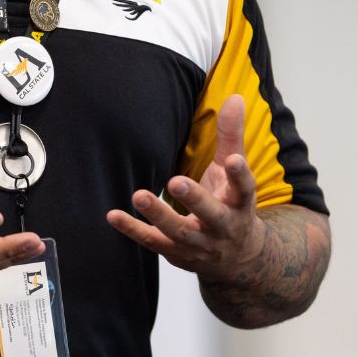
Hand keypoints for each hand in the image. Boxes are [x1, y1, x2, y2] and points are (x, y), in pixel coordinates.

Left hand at [106, 95, 265, 281]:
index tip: (233, 160)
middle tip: (176, 181)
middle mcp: (222, 227)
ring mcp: (199, 243)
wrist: (238, 260)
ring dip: (158, 215)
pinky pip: (152, 242)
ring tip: (139, 195)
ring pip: (179, 231)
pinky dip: (132, 230)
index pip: (244, 189)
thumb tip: (234, 97)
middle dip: (195, 200)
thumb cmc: (232, 206)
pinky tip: (113, 215)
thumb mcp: (234, 173)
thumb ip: (231, 136)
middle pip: (211, 214)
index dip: (239, 174)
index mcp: (240, 204)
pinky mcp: (176, 253)